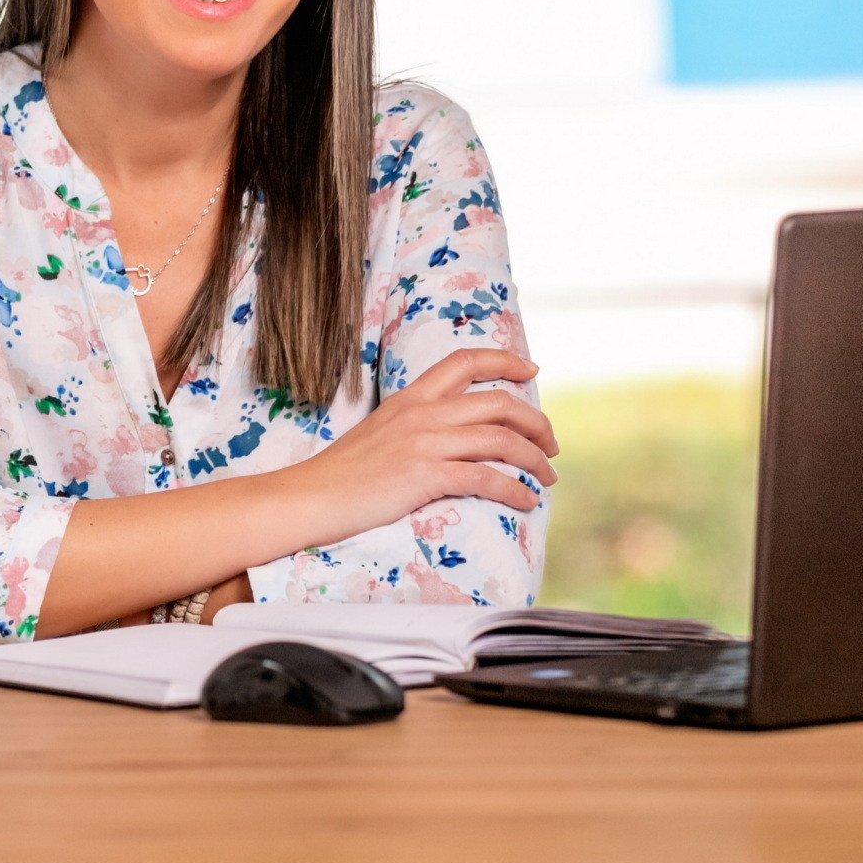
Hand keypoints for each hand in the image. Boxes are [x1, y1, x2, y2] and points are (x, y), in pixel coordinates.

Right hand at [306, 347, 556, 518]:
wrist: (310, 497)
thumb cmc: (342, 474)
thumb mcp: (379, 432)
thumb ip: (413, 425)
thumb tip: (448, 436)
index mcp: (410, 398)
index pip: (464, 361)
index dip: (505, 361)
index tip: (532, 371)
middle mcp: (422, 413)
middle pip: (498, 403)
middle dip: (536, 423)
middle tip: (552, 444)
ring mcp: (424, 443)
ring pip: (500, 440)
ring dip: (534, 460)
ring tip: (548, 478)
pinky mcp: (424, 476)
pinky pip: (486, 478)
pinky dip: (515, 490)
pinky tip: (526, 502)